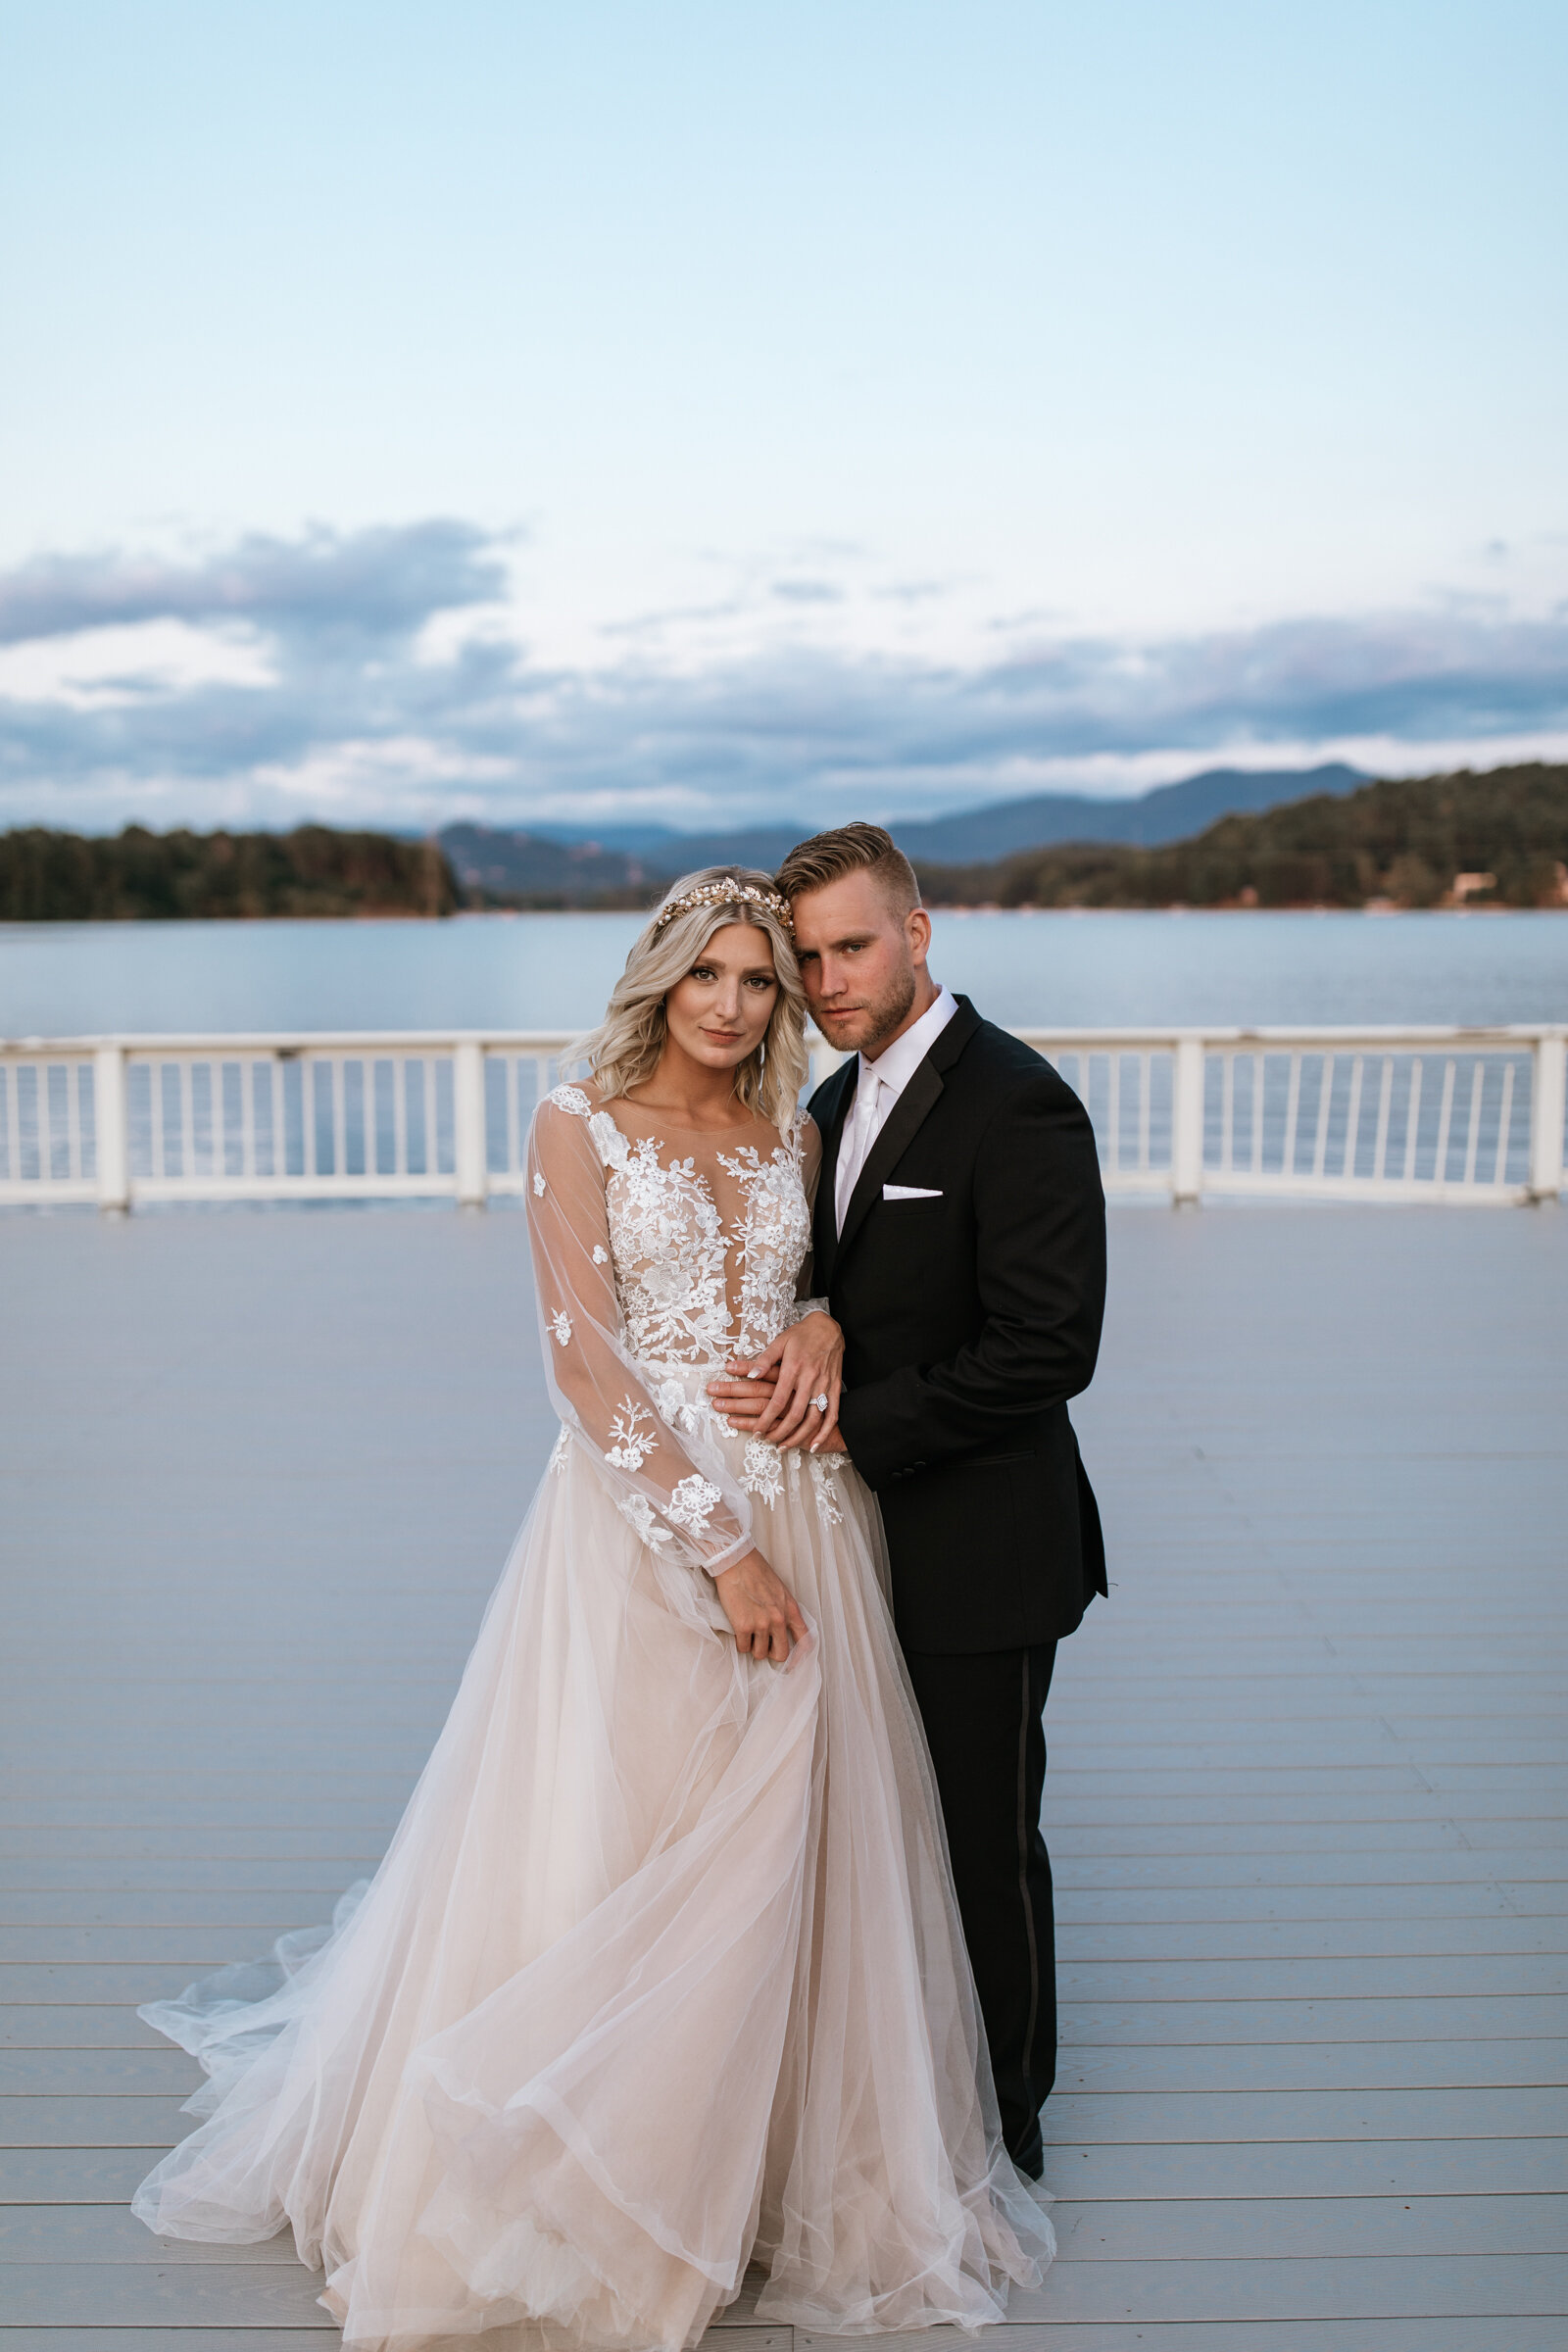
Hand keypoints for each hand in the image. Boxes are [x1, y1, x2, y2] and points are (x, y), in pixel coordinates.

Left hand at [709, 1312, 844, 1452]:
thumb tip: (750, 1375)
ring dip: (799, 1436)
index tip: (756, 1431)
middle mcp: (809, 1379)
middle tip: (766, 1441)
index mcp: (793, 1368)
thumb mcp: (780, 1342)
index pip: (777, 1400)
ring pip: (813, 1418)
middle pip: (794, 1414)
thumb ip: (764, 1360)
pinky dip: (823, 1432)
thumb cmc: (801, 1335)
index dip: (766, 1419)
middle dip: (779, 1431)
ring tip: (784, 1446)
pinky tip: (814, 1445)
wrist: (830, 1328)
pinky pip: (832, 1415)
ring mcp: (824, 1385)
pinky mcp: (835, 1388)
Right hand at [712, 1547, 808, 1662]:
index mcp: (790, 1609)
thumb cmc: (756, 1572)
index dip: (800, 1657)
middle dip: (771, 1654)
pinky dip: (740, 1643)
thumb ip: (784, 1611)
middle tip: (763, 1646)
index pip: (805, 1640)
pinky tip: (738, 1630)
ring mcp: (761, 1624)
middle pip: (781, 1654)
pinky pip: (743, 1648)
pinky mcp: (743, 1626)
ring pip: (760, 1654)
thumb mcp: (779, 1591)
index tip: (793, 1664)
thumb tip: (782, 1629)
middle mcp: (779, 1619)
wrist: (735, 1562)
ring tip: (748, 1632)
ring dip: (753, 1647)